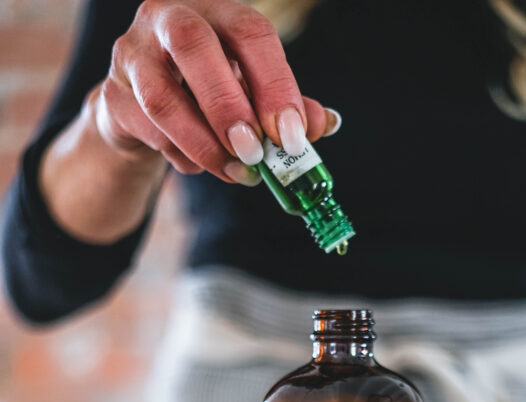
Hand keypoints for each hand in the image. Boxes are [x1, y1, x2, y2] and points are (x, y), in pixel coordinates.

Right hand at [95, 0, 336, 184]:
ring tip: (237, 172)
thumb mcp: (253, 93)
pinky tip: (200, 164)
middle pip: (194, 46)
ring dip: (204, 144)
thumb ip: (286, 108)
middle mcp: (169, 17)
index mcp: (217, 10)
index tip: (292, 136)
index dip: (275, 85)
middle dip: (228, 106)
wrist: (145, 105)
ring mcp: (134, 53)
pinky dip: (181, 155)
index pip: (250, 32)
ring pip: (163, 98)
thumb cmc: (210, 91)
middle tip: (254, 152)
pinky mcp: (113, 95)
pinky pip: (147, 131)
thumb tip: (322, 124)